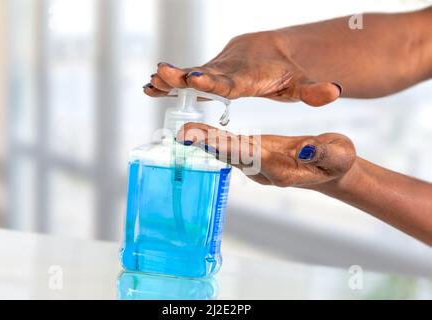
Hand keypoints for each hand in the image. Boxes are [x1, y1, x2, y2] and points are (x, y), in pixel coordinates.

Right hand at [144, 31, 341, 106]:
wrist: (268, 51)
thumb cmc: (284, 71)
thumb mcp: (300, 82)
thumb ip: (313, 89)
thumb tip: (335, 91)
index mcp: (248, 77)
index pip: (229, 81)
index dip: (212, 82)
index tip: (195, 78)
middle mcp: (228, 71)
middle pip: (204, 76)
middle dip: (183, 77)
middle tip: (163, 74)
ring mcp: (216, 71)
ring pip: (191, 75)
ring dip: (170, 80)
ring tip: (150, 83)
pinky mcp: (208, 74)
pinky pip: (187, 78)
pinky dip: (169, 82)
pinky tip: (150, 87)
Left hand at [177, 122, 355, 188]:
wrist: (328, 168)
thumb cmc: (336, 160)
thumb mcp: (340, 154)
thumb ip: (324, 153)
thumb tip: (306, 149)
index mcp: (282, 169)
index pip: (253, 158)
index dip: (231, 148)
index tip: (210, 141)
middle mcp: (263, 170)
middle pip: (233, 156)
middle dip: (208, 145)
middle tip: (184, 136)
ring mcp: (256, 163)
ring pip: (227, 151)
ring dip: (205, 142)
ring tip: (183, 132)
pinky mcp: (252, 153)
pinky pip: (229, 146)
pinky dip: (212, 138)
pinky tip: (196, 130)